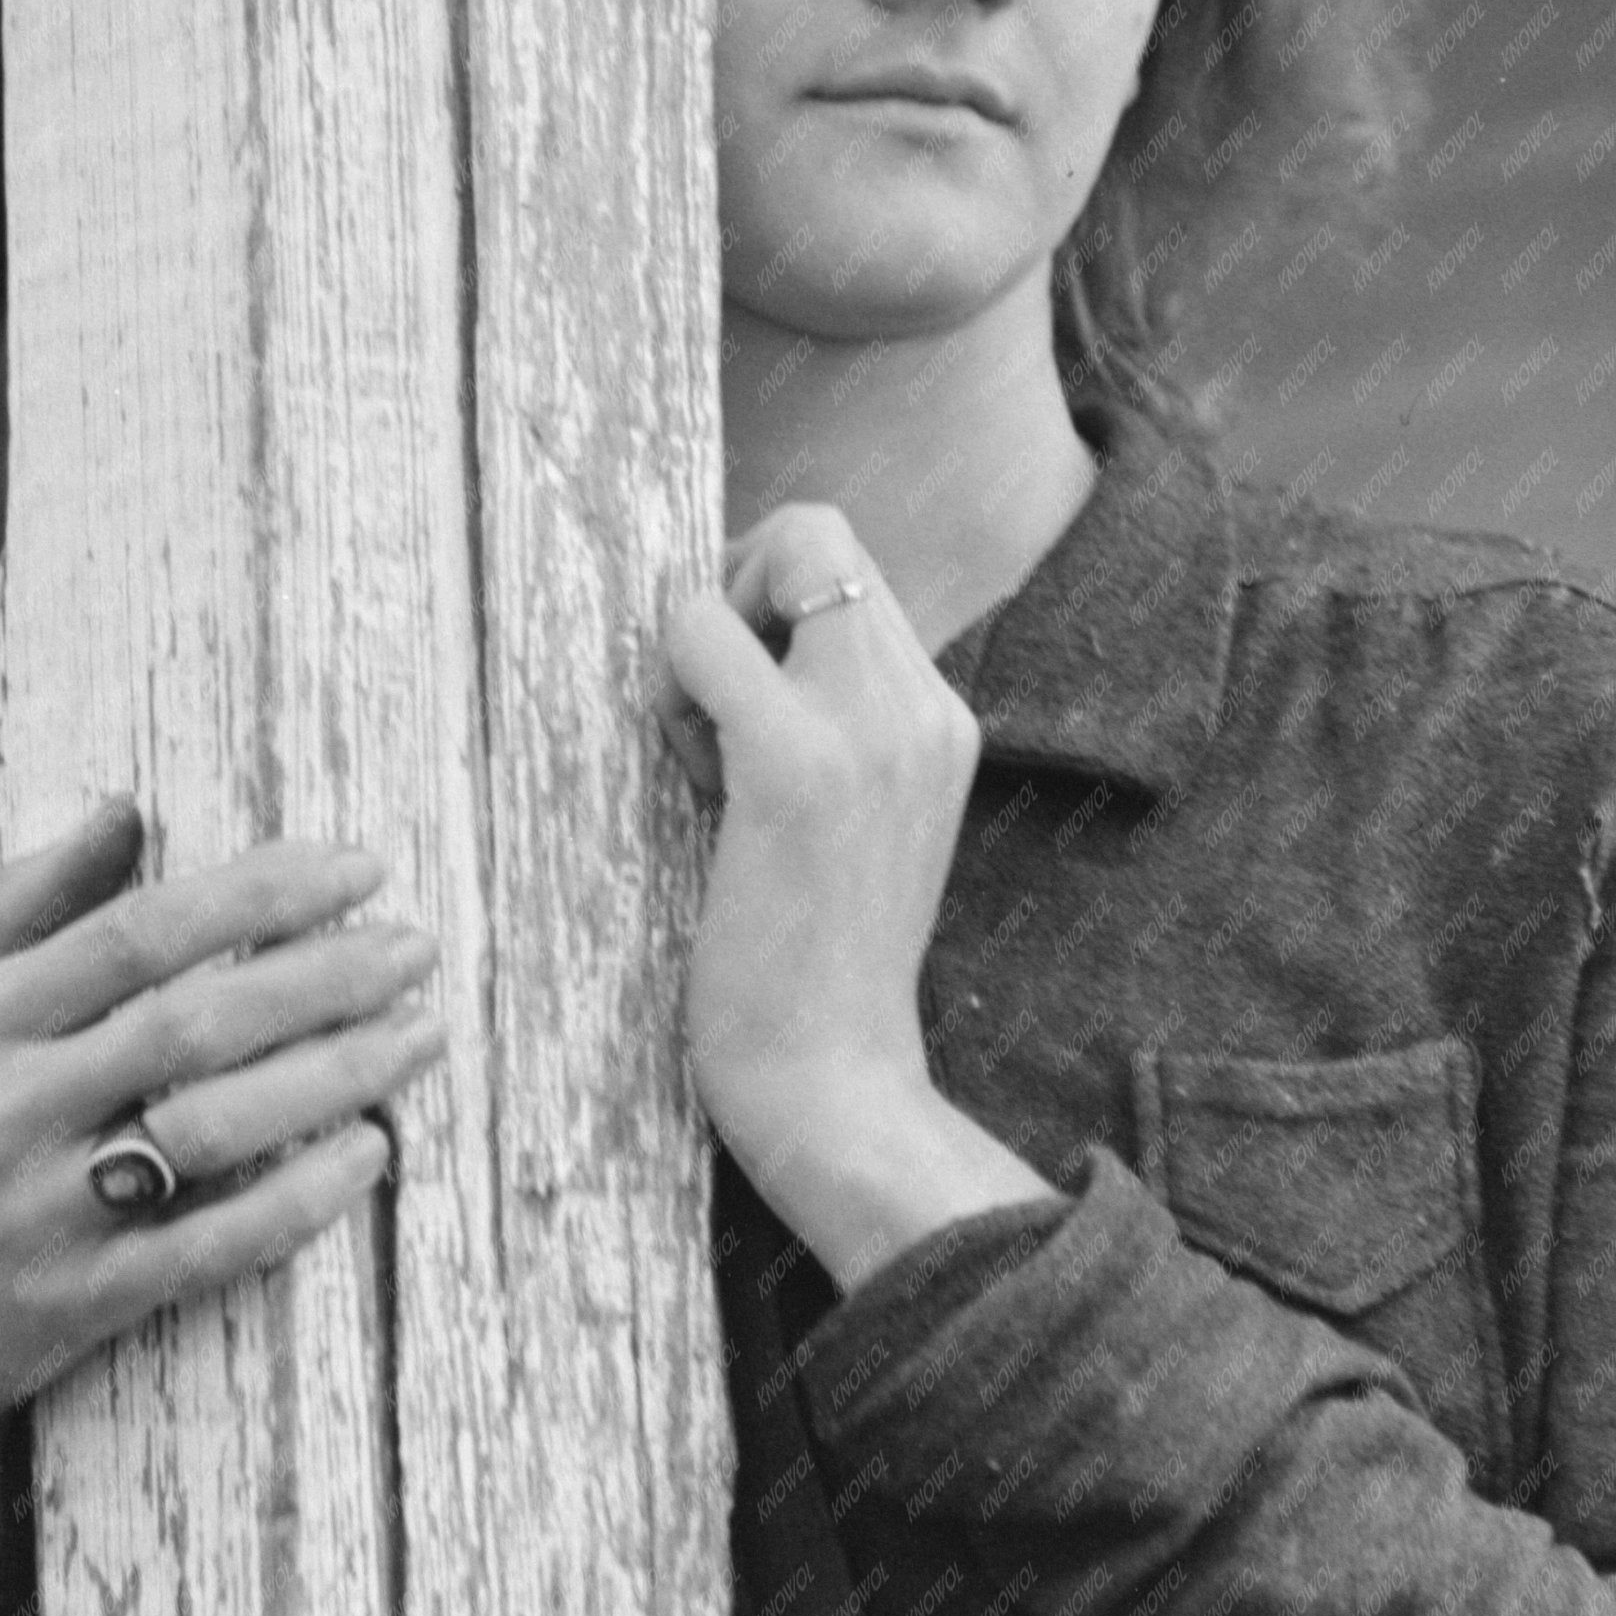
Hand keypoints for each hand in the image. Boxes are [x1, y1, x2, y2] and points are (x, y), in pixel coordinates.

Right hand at [0, 798, 449, 1528]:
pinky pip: (215, 1244)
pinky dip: (302, 1197)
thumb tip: (127, 807)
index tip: (359, 866)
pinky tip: (374, 1150)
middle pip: (192, 1026)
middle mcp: (4, 1108)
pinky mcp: (84, 1301)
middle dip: (323, 977)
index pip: (139, 934)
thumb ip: (28, 900)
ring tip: (422, 1034)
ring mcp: (44, 1211)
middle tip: (418, 947)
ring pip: (214, 1131)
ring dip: (335, 1078)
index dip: (259, 894)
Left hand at [655, 508, 979, 1171]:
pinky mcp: (797, 765)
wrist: (836, 1085)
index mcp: (942, 722)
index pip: (851, 568)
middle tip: (704, 706)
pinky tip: (689, 770)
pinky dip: (674, 675)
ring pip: (775, 558)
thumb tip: (736, 643)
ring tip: (704, 756)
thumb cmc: (812, 973)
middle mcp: (925, 707)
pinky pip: (706, 631)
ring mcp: (873, 729)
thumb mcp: (852, 826)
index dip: (768, 594)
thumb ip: (826, 732)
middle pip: (819, 530)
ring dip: (703, 636)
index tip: (732, 689)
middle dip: (732, 590)